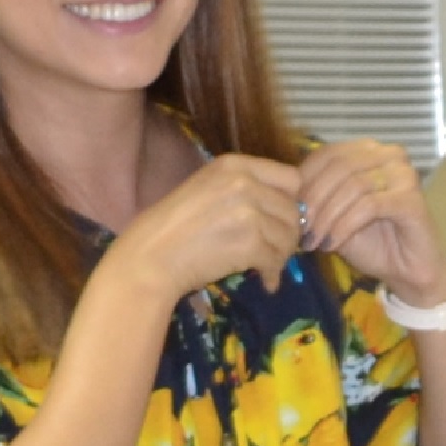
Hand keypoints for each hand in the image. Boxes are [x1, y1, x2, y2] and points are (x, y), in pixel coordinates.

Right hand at [104, 153, 305, 312]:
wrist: (151, 256)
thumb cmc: (174, 226)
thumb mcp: (209, 189)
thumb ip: (246, 189)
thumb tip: (291, 208)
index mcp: (235, 164)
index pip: (291, 178)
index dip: (290, 201)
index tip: (278, 219)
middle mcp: (245, 182)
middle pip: (294, 209)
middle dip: (287, 233)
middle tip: (274, 250)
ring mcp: (248, 211)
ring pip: (289, 235)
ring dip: (281, 255)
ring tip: (266, 265)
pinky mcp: (249, 242)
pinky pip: (277, 260)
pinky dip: (273, 274)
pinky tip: (265, 281)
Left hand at [289, 136, 445, 300]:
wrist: (406, 272)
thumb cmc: (371, 242)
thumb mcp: (334, 215)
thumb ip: (317, 197)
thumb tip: (286, 190)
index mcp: (368, 151)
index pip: (327, 154)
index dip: (304, 181)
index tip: (290, 211)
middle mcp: (389, 155)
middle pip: (339, 167)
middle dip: (314, 200)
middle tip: (301, 229)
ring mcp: (404, 175)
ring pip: (353, 185)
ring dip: (327, 216)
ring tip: (315, 241)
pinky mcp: (412, 199)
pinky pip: (368, 206)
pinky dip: (345, 225)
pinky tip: (332, 243)